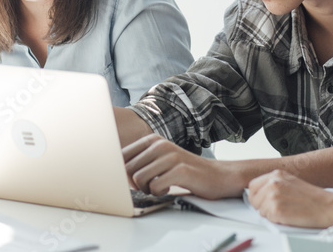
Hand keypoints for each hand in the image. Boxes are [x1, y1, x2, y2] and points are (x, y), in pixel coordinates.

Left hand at [123, 134, 241, 198]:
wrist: (217, 175)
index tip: (130, 182)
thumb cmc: (185, 171)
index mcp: (152, 140)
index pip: (121, 156)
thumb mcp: (160, 160)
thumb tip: (114, 175)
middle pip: (127, 169)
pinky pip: (154, 187)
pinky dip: (158, 193)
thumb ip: (140, 163)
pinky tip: (168, 189)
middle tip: (149, 186)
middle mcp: (160, 144)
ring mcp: (171, 156)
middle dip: (134, 184)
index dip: (121, 173)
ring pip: (138, 178)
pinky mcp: (180, 170)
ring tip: (159, 187)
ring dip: (146, 189)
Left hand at [247, 170, 332, 228]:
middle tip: (274, 209)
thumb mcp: (291, 182)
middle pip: (253, 198)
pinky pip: (267, 218)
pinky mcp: (276, 210)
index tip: (262, 200)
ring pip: (259, 210)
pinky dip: (275, 220)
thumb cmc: (313, 197)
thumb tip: (260, 193)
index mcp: (276, 174)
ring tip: (286, 211)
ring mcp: (274, 196)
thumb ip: (275, 184)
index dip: (256, 195)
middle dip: (260, 205)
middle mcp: (273, 183)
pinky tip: (288, 216)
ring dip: (269, 213)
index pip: (253, 185)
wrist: (327, 206)